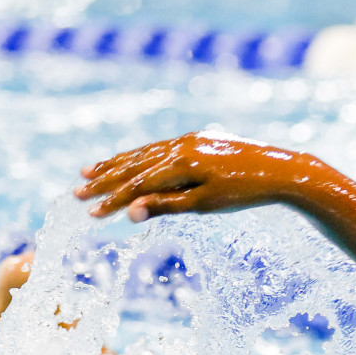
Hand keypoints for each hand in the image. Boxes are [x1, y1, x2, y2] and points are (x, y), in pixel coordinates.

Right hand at [75, 132, 317, 221]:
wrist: (280, 170)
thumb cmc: (244, 193)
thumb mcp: (205, 204)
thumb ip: (166, 206)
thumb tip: (129, 213)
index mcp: (180, 163)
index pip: (136, 184)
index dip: (111, 200)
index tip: (89, 213)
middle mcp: (180, 147)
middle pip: (134, 165)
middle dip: (104, 180)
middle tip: (76, 191)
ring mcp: (188, 141)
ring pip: (144, 153)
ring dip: (116, 164)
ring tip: (90, 171)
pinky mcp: (198, 140)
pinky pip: (160, 148)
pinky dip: (140, 156)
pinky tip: (130, 161)